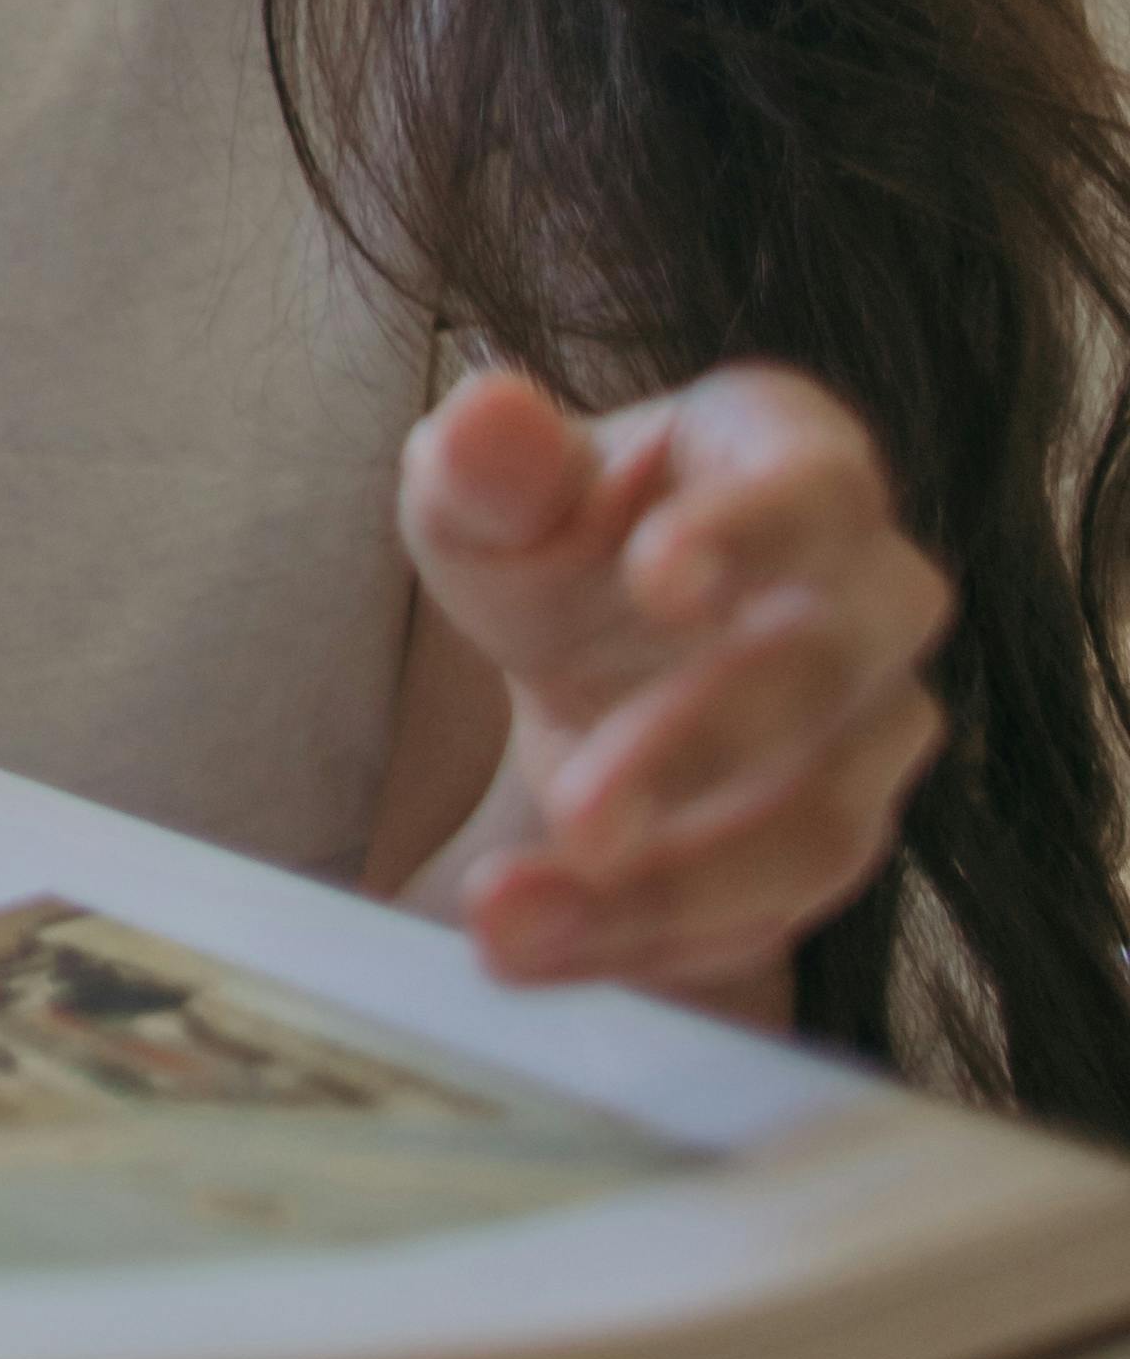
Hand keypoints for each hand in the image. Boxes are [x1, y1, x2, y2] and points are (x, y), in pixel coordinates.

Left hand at [396, 357, 949, 1022]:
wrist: (581, 657)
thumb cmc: (550, 540)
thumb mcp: (486, 497)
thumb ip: (485, 465)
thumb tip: (490, 412)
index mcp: (793, 457)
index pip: (815, 487)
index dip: (752, 533)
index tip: (660, 582)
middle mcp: (869, 591)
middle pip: (825, 670)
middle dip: (698, 746)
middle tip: (579, 816)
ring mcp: (873, 729)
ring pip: (823, 826)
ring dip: (673, 888)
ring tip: (516, 920)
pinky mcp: (835, 843)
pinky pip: (772, 917)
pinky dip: (650, 942)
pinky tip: (545, 946)